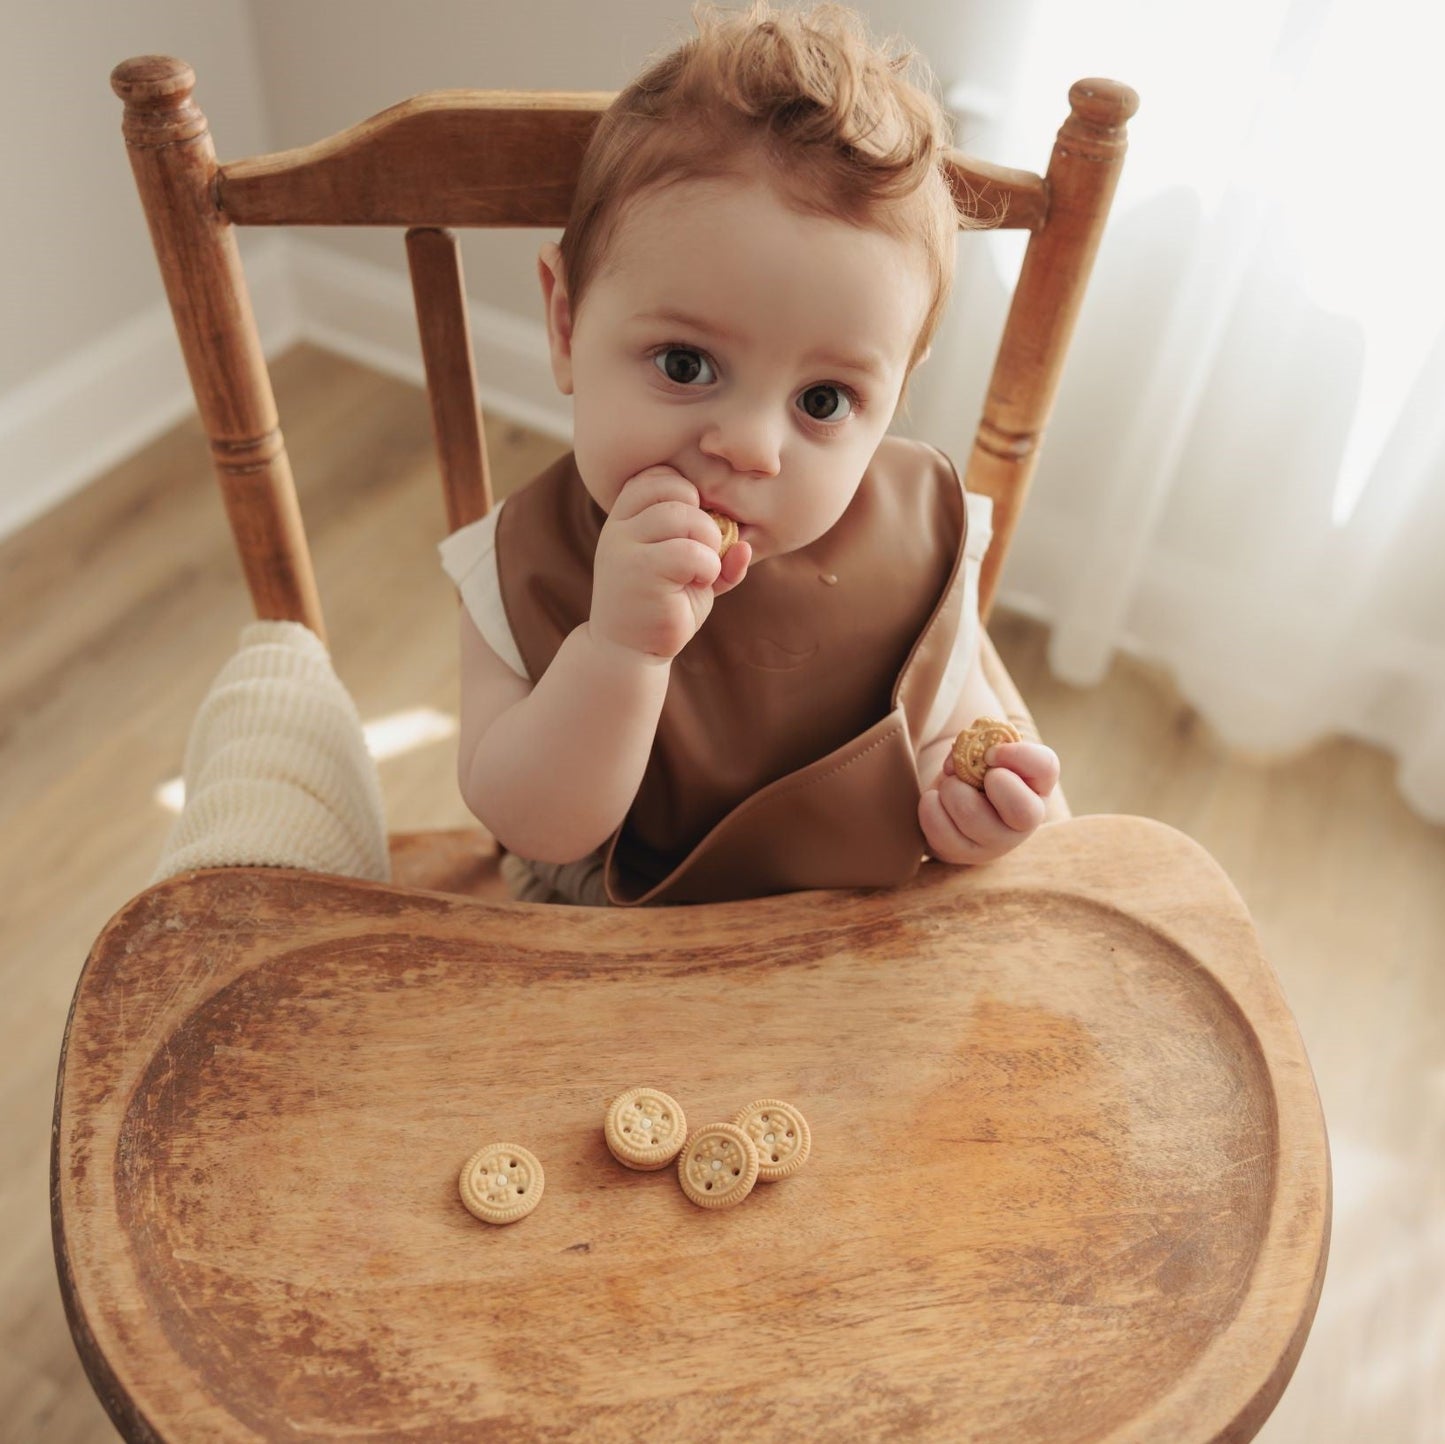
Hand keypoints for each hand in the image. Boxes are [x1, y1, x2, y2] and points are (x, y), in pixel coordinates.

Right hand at [588, 465, 751, 659]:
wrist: (628, 652)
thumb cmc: (661, 605)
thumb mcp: (690, 572)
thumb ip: (716, 552)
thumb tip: (744, 546)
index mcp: (625, 519)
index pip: (656, 476)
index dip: (686, 492)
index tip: (695, 527)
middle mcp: (618, 529)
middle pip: (673, 491)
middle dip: (704, 519)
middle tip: (708, 550)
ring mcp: (624, 550)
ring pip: (681, 516)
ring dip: (708, 542)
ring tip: (705, 568)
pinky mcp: (639, 575)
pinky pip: (688, 552)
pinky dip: (707, 566)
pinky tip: (701, 583)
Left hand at [919, 741, 1059, 865]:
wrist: (949, 795)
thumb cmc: (974, 765)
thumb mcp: (982, 747)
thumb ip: (980, 740)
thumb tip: (962, 754)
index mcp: (1037, 783)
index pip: (1045, 767)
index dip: (1017, 755)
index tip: (991, 752)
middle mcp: (1026, 818)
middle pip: (1022, 809)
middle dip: (990, 782)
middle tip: (972, 773)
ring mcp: (996, 842)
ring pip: (972, 815)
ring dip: (951, 790)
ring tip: (949, 786)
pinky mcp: (964, 854)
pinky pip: (941, 830)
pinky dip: (930, 807)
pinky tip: (935, 801)